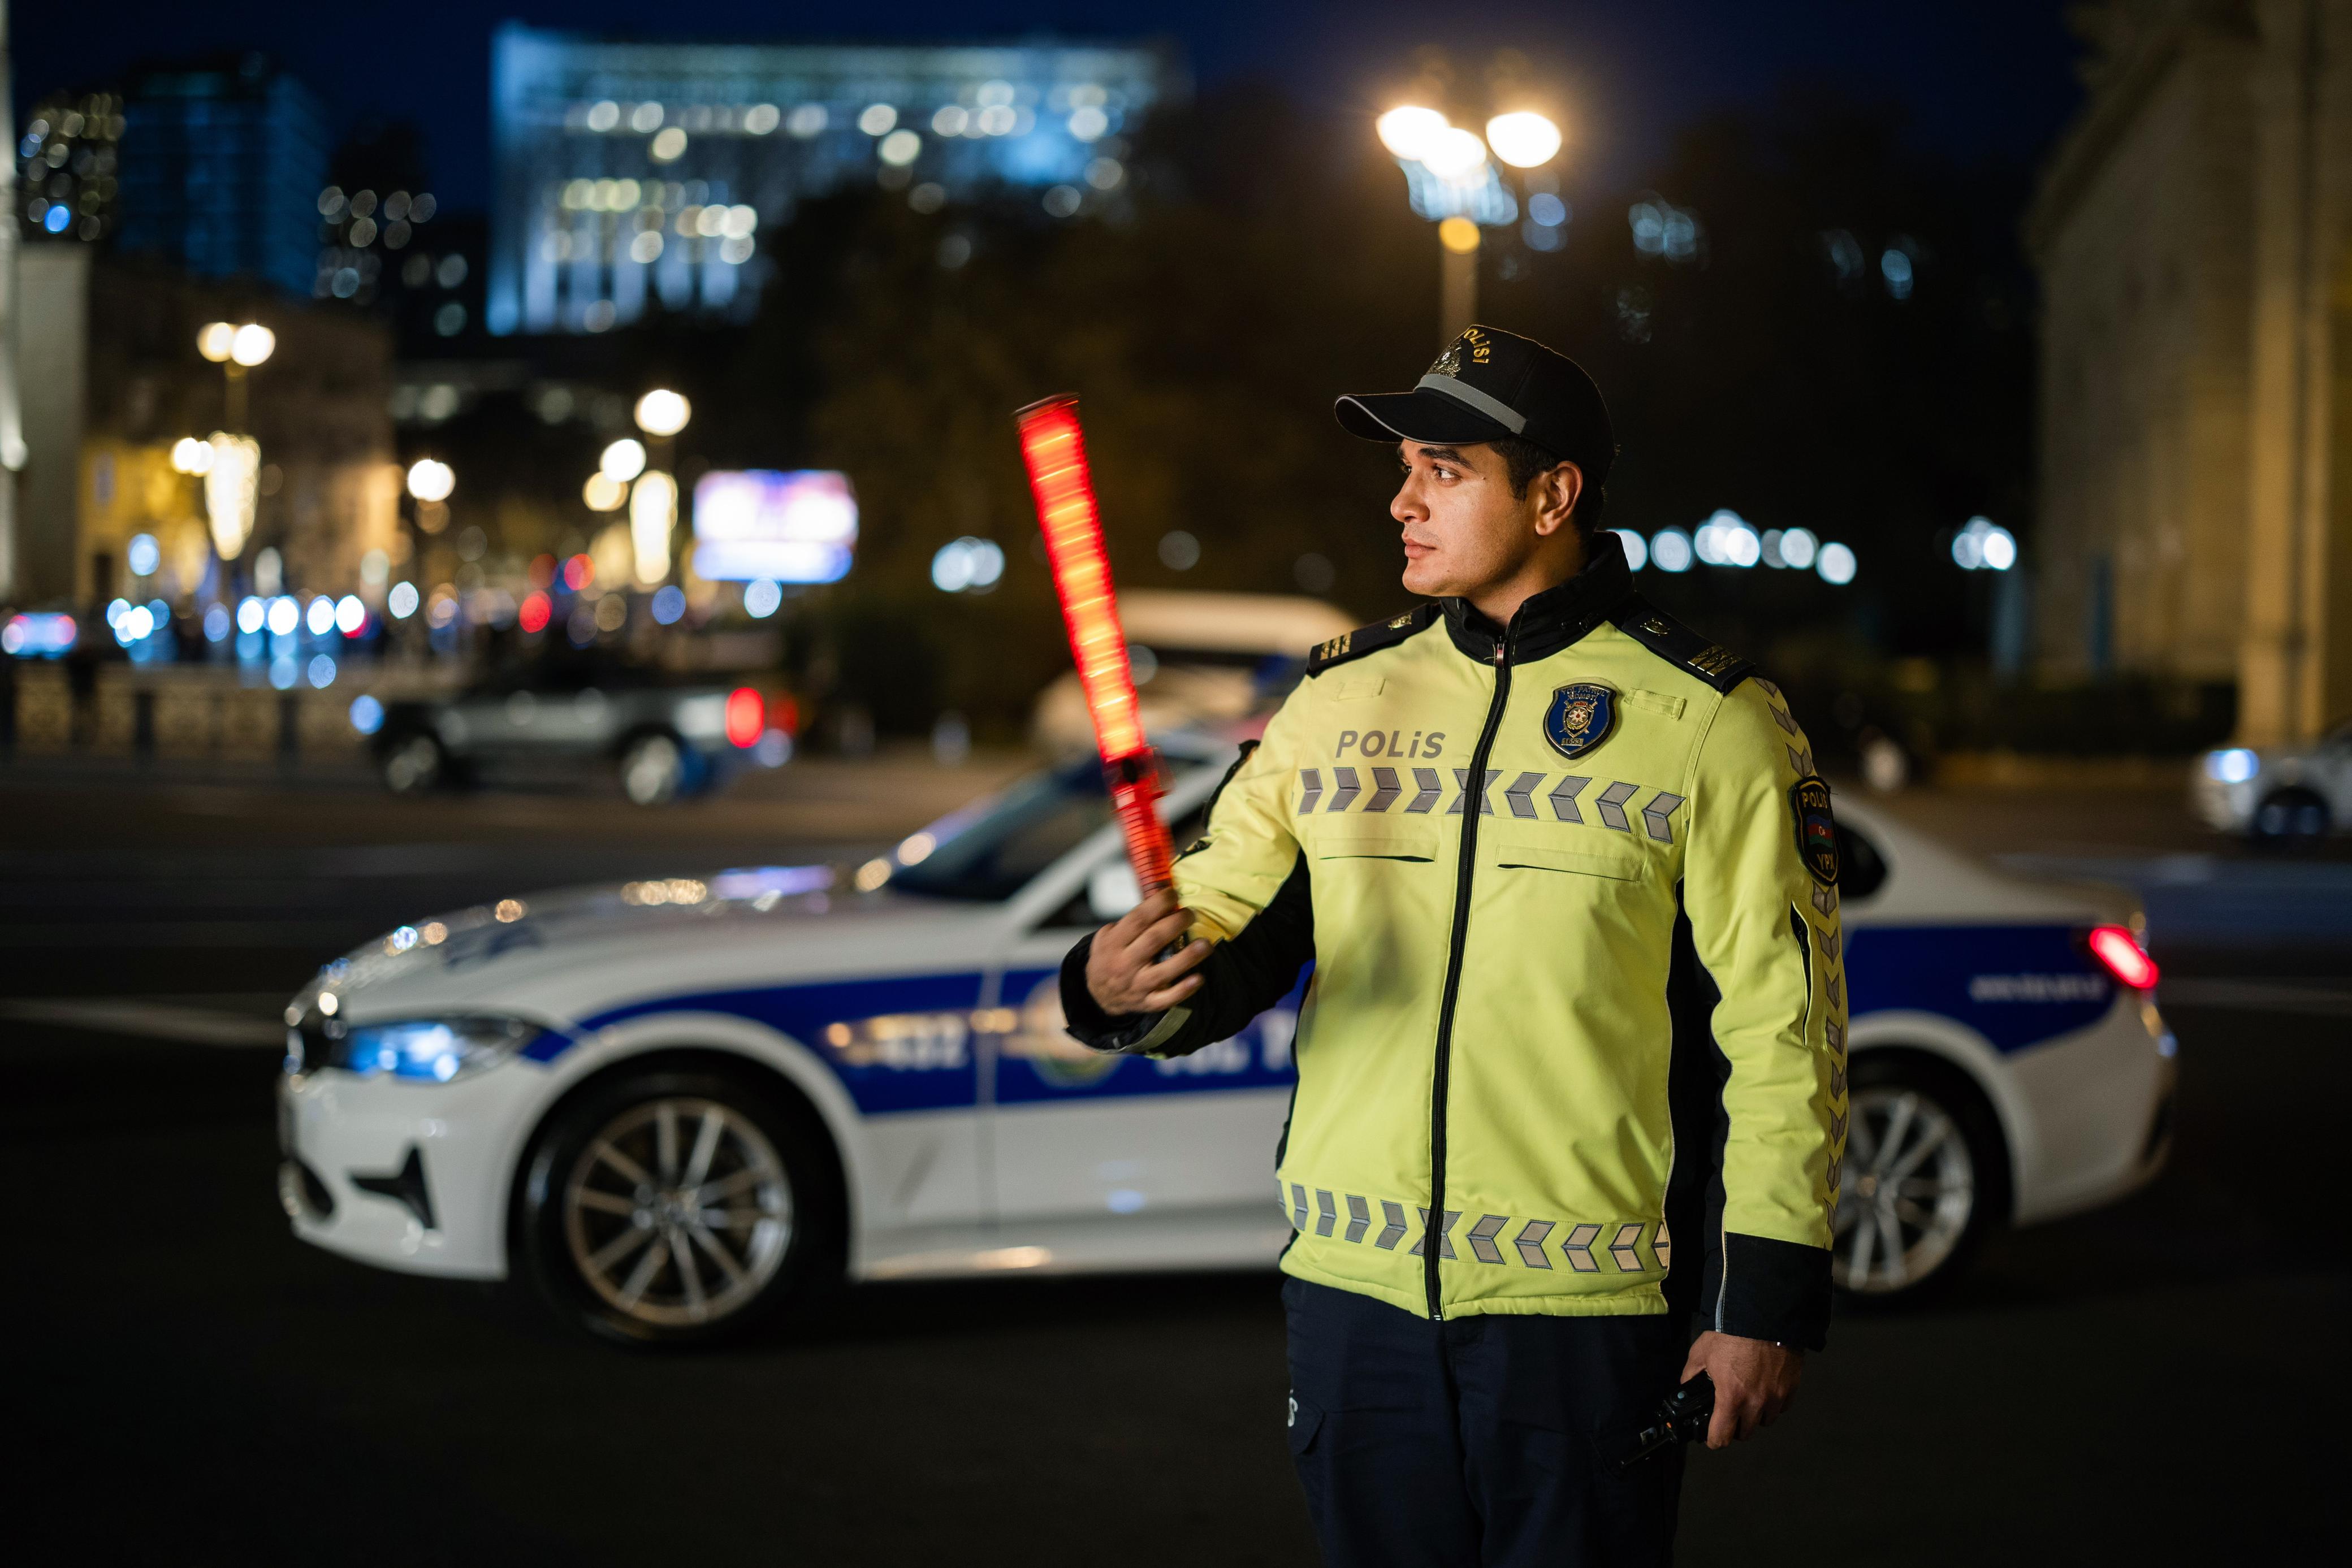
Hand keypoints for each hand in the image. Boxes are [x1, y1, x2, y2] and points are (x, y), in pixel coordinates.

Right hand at [1085, 887, 1211, 1015]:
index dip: (1158, 904)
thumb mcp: (1107, 936)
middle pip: (1154, 940)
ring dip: (1188, 957)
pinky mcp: (1147, 1002)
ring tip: (1205, 944)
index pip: (1138, 919)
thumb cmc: (1109, 958)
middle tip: (1191, 914)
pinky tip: (1198, 978)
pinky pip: (1166, 998)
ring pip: (1164, 971)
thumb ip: (1130, 921)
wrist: (1099, 995)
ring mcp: (1137, 985)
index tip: (1174, 893)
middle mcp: (1124, 963)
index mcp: (1114, 943)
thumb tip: (1159, 898)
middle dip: (1176, 924)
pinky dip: (1183, 989)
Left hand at [1679, 1330, 1802, 1448]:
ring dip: (1756, 1416)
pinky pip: (1782, 1407)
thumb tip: (1686, 1388)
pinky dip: (1774, 1404)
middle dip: (1735, 1426)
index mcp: (1731, 1397)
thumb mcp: (1701, 1352)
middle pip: (1746, 1432)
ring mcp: (1777, 1397)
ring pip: (1766, 1421)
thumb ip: (1691, 1375)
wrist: (1764, 1316)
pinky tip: (1765, 1389)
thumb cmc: (1730, 1334)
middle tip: (1729, 1413)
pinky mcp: (1792, 1388)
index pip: (1722, 1437)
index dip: (1714, 1440)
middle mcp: (1756, 1403)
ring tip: (1749, 1399)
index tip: (1712, 1436)